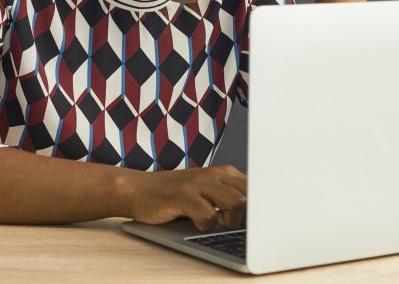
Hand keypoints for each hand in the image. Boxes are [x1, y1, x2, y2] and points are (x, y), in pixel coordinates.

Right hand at [124, 165, 246, 231]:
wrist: (138, 189)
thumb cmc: (176, 196)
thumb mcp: (207, 191)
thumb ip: (230, 197)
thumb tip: (257, 219)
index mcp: (225, 172)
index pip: (257, 187)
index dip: (260, 207)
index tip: (256, 222)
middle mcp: (215, 174)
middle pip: (251, 194)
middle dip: (247, 215)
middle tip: (231, 223)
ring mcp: (198, 183)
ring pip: (236, 202)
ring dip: (230, 220)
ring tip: (216, 222)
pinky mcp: (182, 196)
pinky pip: (208, 215)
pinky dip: (206, 225)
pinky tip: (196, 223)